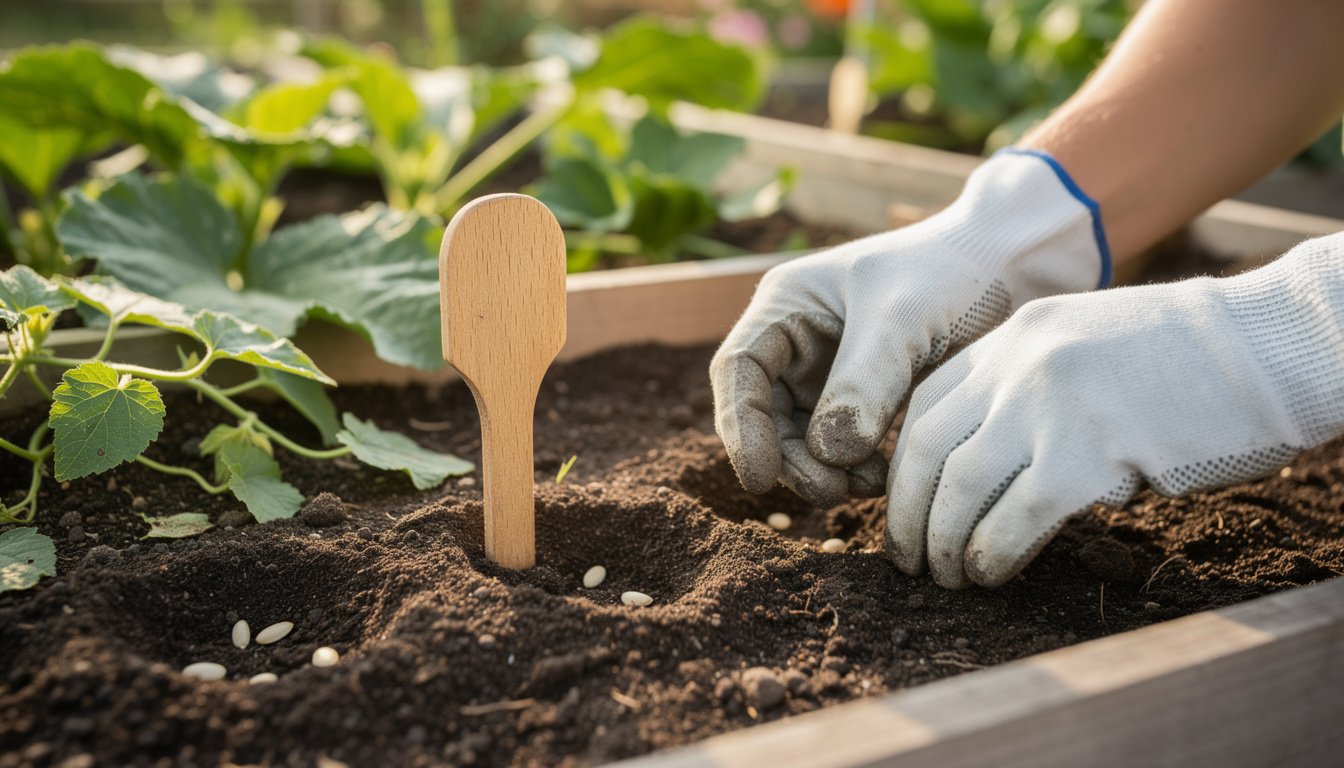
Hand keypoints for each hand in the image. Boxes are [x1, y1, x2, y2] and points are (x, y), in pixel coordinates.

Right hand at [711, 150, 1107, 506]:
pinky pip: (839, 444)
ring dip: (823, 469)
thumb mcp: (902, 320)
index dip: (740, 426)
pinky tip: (886, 476)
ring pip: (800, 437)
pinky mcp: (859, 397)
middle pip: (764, 413)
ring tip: (870, 485)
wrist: (1007, 266)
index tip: (760, 478)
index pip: (738, 369)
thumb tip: (827, 454)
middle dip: (791, 458)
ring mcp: (825, 371)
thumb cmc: (949, 270)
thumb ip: (863, 383)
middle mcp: (795, 340)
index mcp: (786, 304)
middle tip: (830, 491)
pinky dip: (853, 467)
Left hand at [887, 234, 1343, 587]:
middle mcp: (1019, 364)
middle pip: (927, 449)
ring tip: (947, 576)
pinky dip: (992, 554)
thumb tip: (984, 464)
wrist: (1266, 349)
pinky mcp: (1089, 454)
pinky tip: (990, 575)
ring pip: (959, 487)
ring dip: (943, 542)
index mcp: (1014, 336)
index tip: (904, 507)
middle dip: (908, 513)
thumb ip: (1028, 388)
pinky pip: (1014, 518)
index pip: (925, 406)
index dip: (905, 467)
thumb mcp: (1085, 345)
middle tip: (909, 558)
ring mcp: (1050, 406)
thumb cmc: (1187, 361)